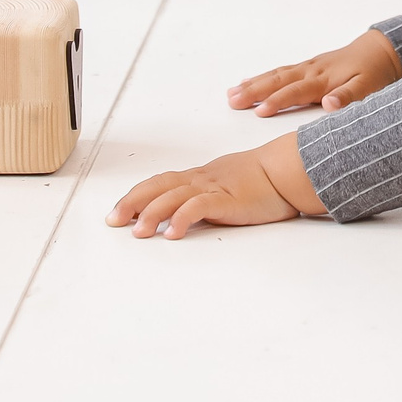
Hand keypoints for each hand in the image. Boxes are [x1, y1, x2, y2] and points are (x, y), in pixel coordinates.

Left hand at [105, 133, 324, 238]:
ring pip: (173, 196)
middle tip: (113, 221)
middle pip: (158, 187)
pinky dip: (182, 218)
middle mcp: (201, 180)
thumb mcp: (227, 186)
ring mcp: (213, 188)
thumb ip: (206, 198)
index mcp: (199, 177)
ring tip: (138, 232)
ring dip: (152, 213)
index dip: (136, 196)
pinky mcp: (228, 199)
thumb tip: (185, 215)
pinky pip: (199, 207)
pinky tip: (172, 233)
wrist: (288, 168)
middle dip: (132, 203)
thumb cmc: (263, 180)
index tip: (117, 212)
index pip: (159, 183)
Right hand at [228, 28, 401, 115]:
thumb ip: (348, 97)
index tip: (259, 112)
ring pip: (275, 75)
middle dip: (254, 91)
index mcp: (324, 79)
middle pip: (278, 81)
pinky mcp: (308, 66)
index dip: (277, 102)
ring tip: (231, 93)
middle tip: (232, 101)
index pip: (296, 92)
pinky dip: (262, 77)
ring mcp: (308, 67)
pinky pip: (280, 71)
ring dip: (253, 84)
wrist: (383, 50)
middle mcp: (312, 71)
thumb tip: (328, 105)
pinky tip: (248, 81)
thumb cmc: (375, 73)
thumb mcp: (369, 87)